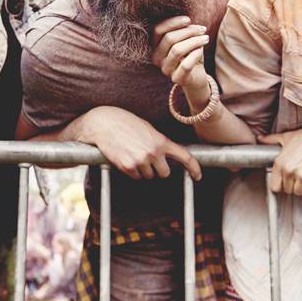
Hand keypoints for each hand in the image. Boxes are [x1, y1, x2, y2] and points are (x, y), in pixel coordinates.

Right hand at [78, 106, 201, 180]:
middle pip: (164, 173)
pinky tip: (126, 158)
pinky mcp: (128, 167)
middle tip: (147, 159)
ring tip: (133, 154)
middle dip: (157, 169)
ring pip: (148, 176)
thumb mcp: (147, 129)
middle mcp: (153, 152)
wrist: (103, 123)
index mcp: (161, 141)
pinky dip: (132, 172)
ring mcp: (140, 160)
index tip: (197, 176)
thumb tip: (165, 156)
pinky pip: (136, 177)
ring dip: (143, 170)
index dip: (194, 168)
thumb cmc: (125, 123)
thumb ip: (158, 142)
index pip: (184, 156)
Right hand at [152, 16, 209, 107]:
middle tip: (202, 29)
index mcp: (155, 46)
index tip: (188, 20)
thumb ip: (183, 30)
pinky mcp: (177, 79)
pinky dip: (195, 54)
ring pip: (177, 50)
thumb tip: (188, 21)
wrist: (196, 77)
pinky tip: (201, 50)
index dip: (172, 23)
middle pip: (169, 38)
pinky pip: (185, 65)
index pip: (157, 30)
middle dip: (188, 31)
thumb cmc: (190, 55)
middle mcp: (157, 58)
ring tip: (206, 38)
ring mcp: (166, 69)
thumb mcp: (184, 40)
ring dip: (194, 41)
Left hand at [259, 127, 301, 195]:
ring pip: (300, 192)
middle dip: (292, 184)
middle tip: (297, 174)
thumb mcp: (285, 137)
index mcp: (280, 163)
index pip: (275, 187)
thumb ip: (271, 140)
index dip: (280, 185)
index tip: (284, 181)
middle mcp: (290, 171)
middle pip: (288, 190)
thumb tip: (260, 138)